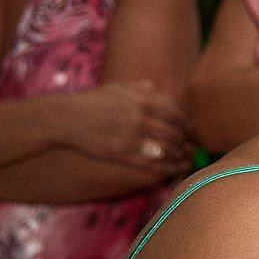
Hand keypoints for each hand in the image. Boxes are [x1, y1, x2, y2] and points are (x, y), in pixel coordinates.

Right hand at [61, 79, 191, 173]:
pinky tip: (172, 171)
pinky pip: (153, 164)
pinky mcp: (124, 153)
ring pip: (168, 150)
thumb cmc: (92, 101)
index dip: (188, 128)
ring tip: (184, 160)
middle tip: (191, 149)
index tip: (191, 134)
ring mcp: (134, 136)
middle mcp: (143, 117)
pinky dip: (167, 168)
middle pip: (176, 134)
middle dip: (186, 144)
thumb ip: (142, 88)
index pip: (178, 116)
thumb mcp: (119, 87)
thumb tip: (158, 89)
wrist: (67, 117)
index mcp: (146, 99)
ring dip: (180, 157)